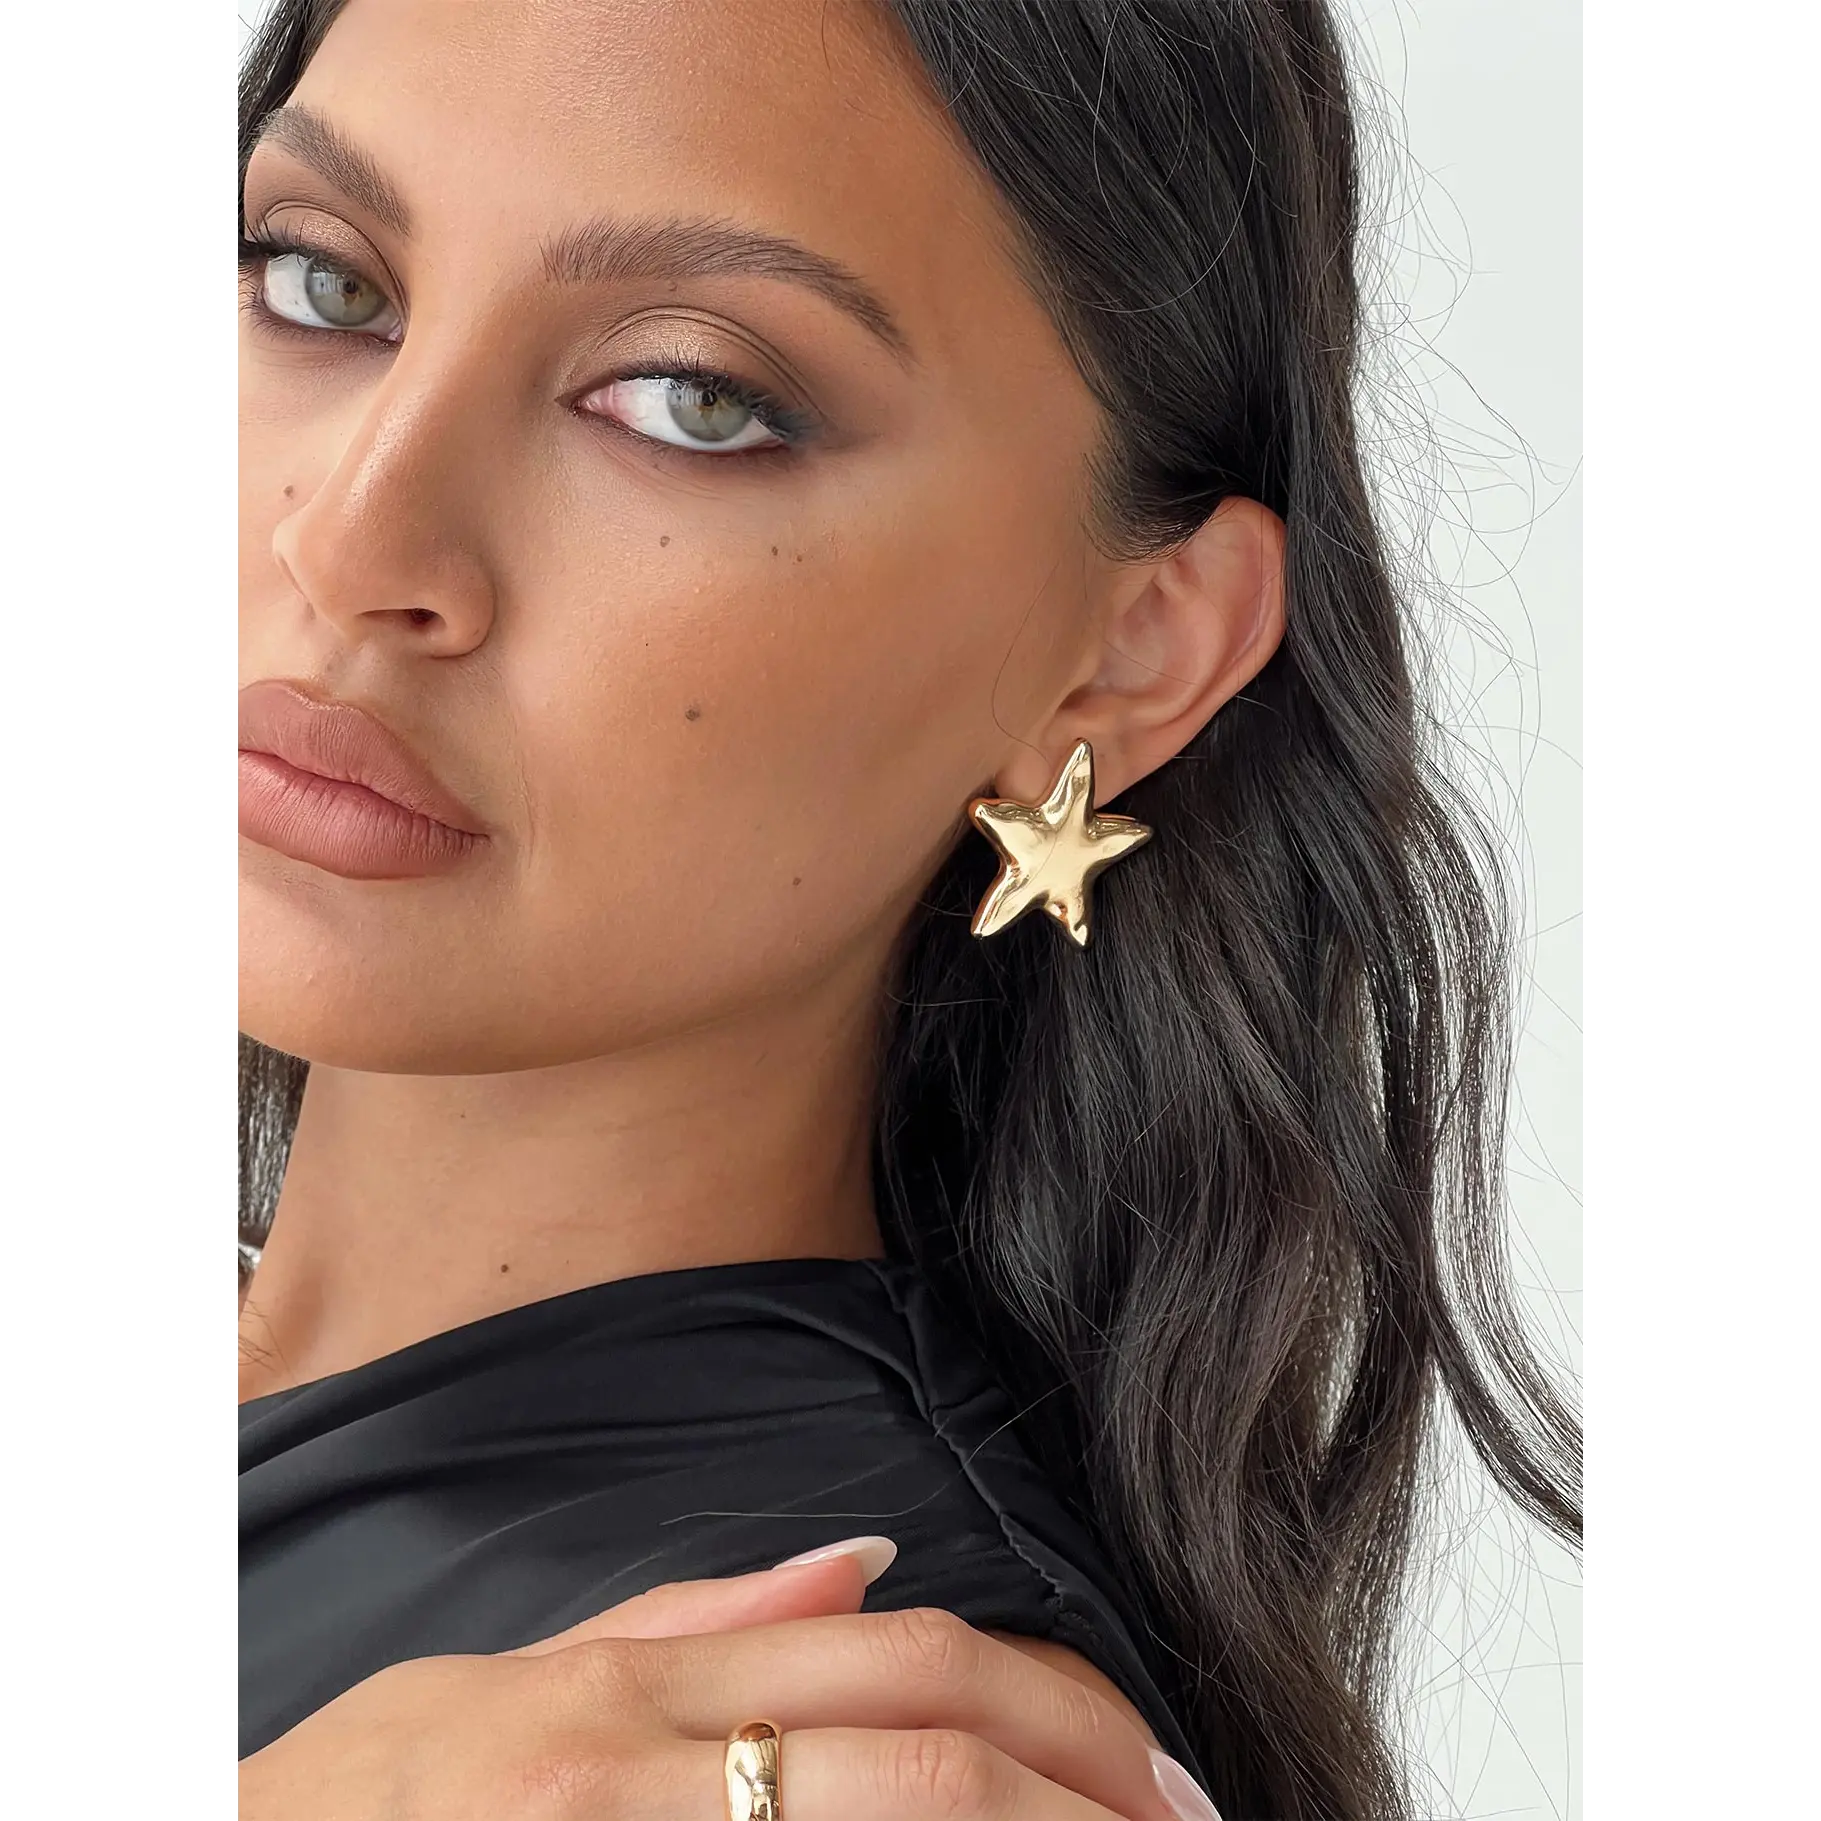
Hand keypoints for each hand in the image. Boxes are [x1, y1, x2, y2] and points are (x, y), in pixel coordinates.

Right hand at [237, 1535, 1216, 1818]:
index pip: (901, 1659)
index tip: (1146, 1761)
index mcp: (636, 1693)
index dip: (1051, 1700)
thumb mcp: (498, 1687)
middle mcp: (646, 1769)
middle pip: (925, 1755)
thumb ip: (685, 1623)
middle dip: (1085, 1794)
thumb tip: (853, 1565)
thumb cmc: (353, 1811)